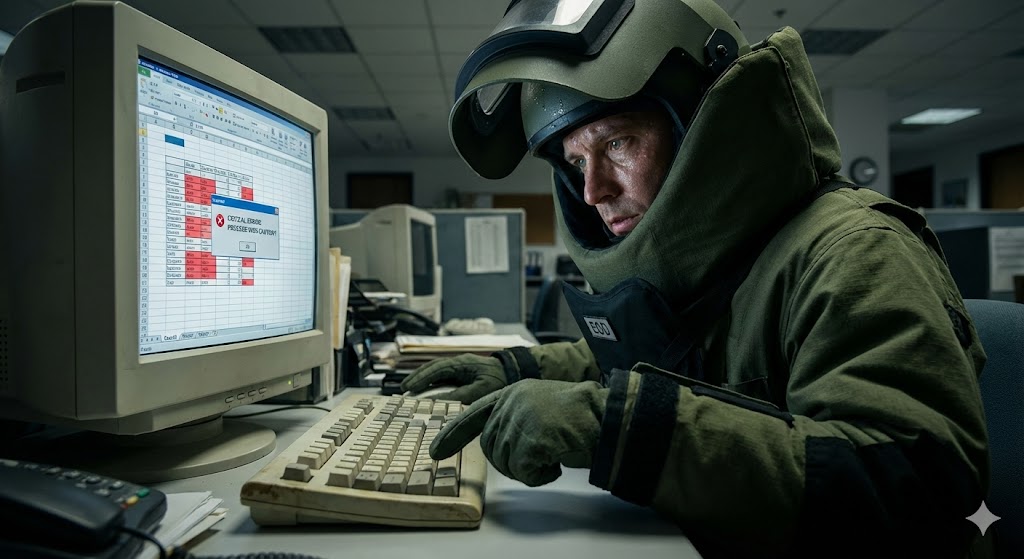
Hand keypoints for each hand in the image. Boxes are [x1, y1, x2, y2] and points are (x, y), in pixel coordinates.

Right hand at [400, 353, 505, 403]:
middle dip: (417, 377)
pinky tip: (427, 389)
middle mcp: (459, 362)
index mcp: (462, 363)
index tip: (408, 388)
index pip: (436, 369)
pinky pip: (443, 375)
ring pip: (436, 370)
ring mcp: (461, 366)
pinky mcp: (464, 372)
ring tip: (410, 388)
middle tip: (403, 388)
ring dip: (423, 378)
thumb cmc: (501, 380)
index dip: (421, 378)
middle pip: (432, 367)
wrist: (517, 371)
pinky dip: (432, 381)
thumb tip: (437, 401)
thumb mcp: (480, 391)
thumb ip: (458, 396)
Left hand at [430, 379, 606, 485]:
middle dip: (510, 462)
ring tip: (552, 456)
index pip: (473, 414)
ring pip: (505, 462)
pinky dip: (541, 476)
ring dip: (528, 469)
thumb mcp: (540, 408)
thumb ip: (516, 418)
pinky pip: (524, 472)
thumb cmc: (580, 416)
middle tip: (537, 461)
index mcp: (513, 392)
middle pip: (490, 447)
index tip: (435, 452)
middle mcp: (511, 402)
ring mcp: (520, 419)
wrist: (607, 416)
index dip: (452, 435)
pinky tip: (557, 463)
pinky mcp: (531, 439)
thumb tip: (498, 447)